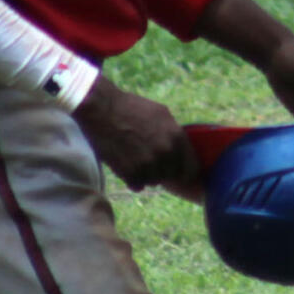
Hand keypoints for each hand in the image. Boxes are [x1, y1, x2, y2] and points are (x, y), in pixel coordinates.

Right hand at [74, 78, 199, 191]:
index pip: (191, 168)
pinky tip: (126, 165)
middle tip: (149, 160)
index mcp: (177, 137)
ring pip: (155, 181)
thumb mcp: (162, 114)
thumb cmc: (131, 108)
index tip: (180, 173)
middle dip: (164, 170)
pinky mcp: (130, 174)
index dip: (186, 171)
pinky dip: (133, 179)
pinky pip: (138, 185)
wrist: (102, 110)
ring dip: (148, 175)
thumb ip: (174, 133)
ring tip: (135, 159)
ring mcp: (148, 165)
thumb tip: (181, 148)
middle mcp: (166, 153)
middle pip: (172, 176)